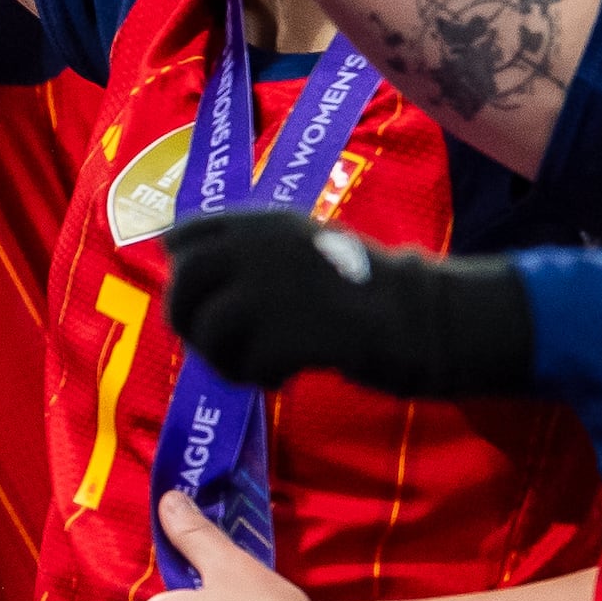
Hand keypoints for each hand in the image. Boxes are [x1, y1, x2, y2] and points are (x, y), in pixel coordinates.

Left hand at [163, 213, 537, 397]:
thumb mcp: (300, 247)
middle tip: (215, 346)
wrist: (421, 316)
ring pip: (209, 330)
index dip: (180, 268)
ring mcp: (273, 288)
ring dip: (224, 359)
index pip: (185, 235)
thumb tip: (179, 259)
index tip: (197, 294)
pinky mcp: (290, 332)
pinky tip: (284, 377)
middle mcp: (259, 247)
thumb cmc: (361, 287)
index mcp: (261, 222)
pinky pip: (246, 364)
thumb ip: (247, 252)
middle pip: (185, 285)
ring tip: (256, 367)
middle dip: (188, 321)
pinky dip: (258, 378)